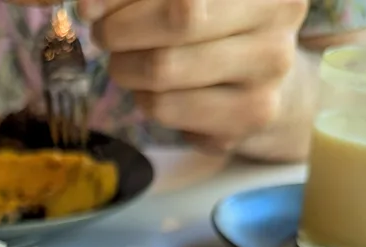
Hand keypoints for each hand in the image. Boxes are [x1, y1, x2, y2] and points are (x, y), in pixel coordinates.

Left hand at [81, 0, 310, 153]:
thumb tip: (87, 6)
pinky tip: (158, 91)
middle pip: (179, 19)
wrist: (262, 73)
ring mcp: (269, 73)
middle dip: (122, 29)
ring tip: (131, 63)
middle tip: (106, 36)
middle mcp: (278, 19)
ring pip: (164, 71)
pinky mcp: (248, 117)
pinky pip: (166, 109)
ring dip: (128, 68)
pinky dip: (146, 99)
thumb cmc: (213, 19)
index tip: (88, 8)